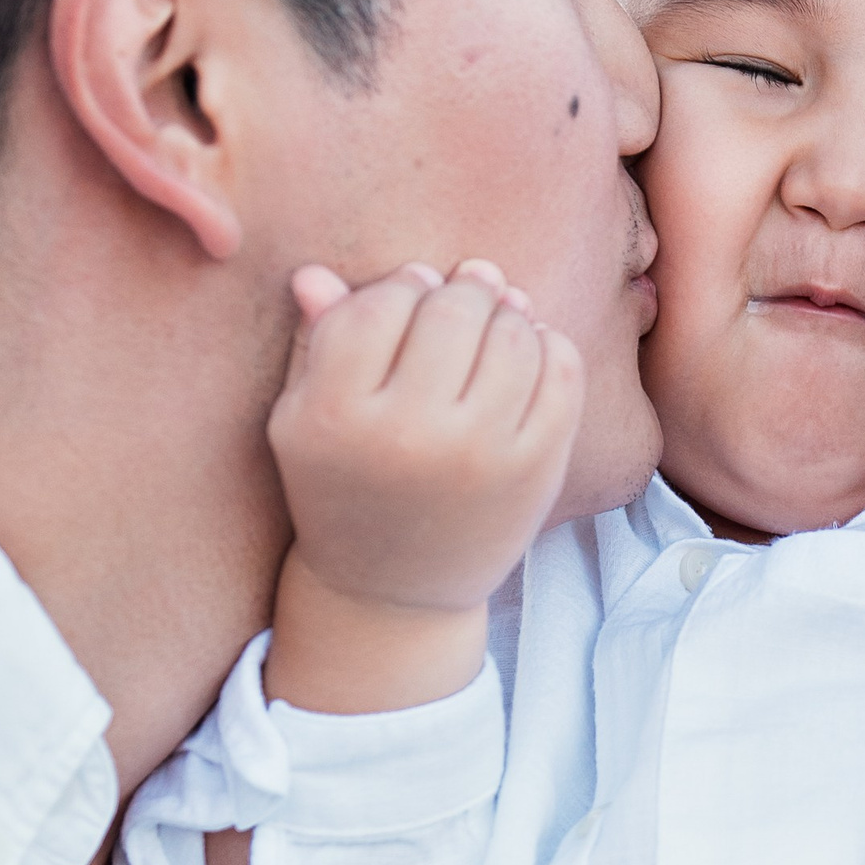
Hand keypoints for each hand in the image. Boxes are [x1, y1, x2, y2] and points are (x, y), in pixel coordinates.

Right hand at [265, 258, 581, 714]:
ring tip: (490, 328)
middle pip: (452, 311)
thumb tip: (315, 274)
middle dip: (459, 294)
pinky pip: (562, 371)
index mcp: (337, 418)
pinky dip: (548, 347)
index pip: (379, 305)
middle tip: (459, 302)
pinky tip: (526, 357)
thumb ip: (314, 344)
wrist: (394, 590)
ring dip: (506, 316)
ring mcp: (482, 455)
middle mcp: (410, 436)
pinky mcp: (537, 469)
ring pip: (513, 333)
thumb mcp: (303, 423)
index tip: (410, 295)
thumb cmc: (343, 488)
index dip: (400, 286)